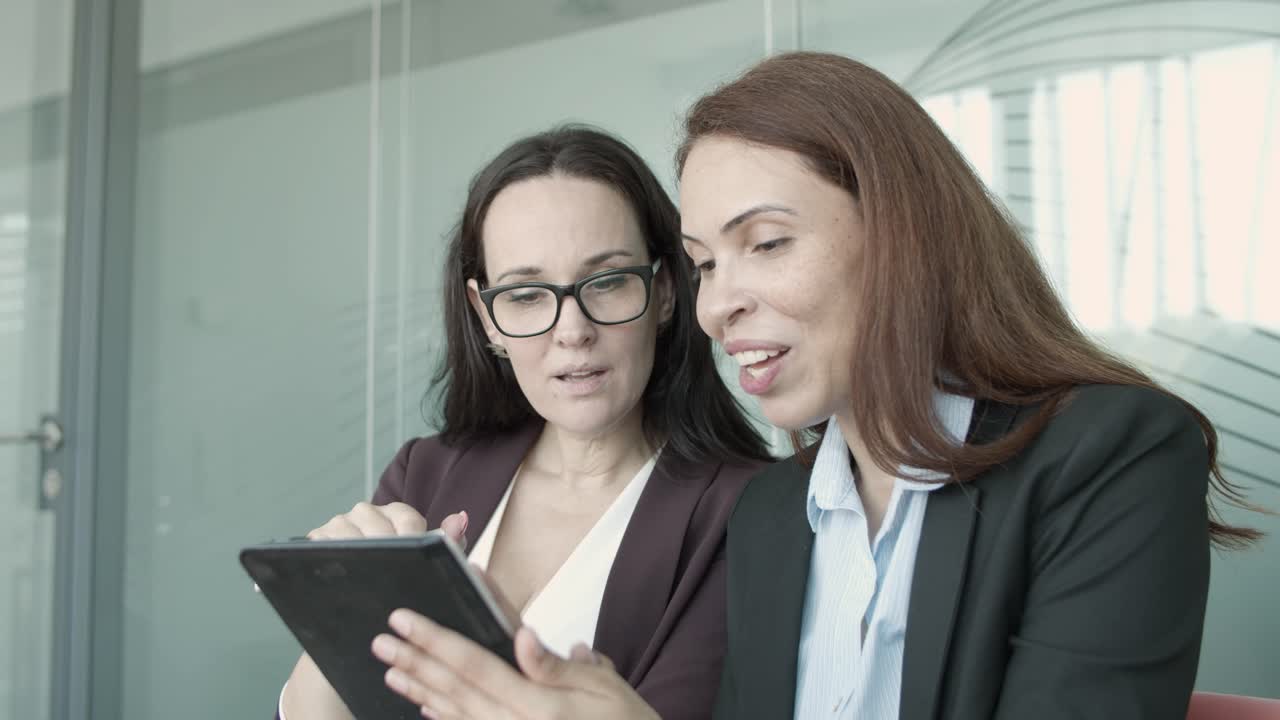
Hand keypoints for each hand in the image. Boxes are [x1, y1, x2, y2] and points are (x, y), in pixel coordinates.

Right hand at [281, 506, 469, 719]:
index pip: (405, 517)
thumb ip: (449, 543)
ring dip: (354, 550)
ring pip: (345, 531)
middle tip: (391, 568)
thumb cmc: (400, 586)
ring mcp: (338, 525)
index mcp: (395, 515)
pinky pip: (319, 542)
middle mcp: (365, 514)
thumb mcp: (426, 568)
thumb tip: (461, 517)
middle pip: (374, 523)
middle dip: (384, 545)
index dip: (412, 537)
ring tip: (366, 571)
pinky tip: (337, 573)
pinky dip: (327, 556)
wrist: (361, 620)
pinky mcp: (315, 540)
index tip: (417, 554)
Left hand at [372, 616, 658, 719]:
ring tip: (390, 669)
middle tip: (383, 638)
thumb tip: (521, 635)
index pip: (476, 665)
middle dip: (417, 660)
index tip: (408, 617)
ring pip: (454, 714)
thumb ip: (556, 665)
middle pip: (456, 689)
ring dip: (420, 689)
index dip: (438, 639)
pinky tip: (424, 706)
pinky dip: (443, 719)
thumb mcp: (604, 688)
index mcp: (538, 705)